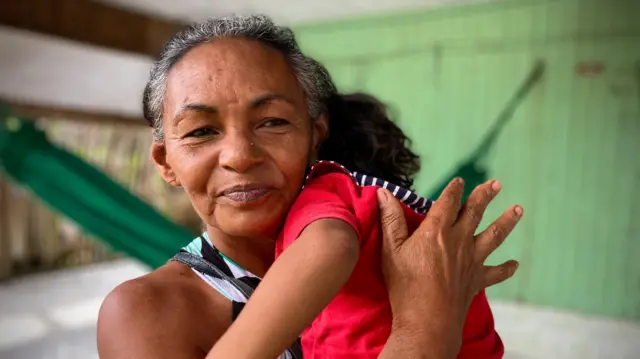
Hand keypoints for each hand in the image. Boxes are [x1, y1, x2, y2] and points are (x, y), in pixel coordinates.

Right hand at [377, 178, 521, 352]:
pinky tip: (514, 264)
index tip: (459, 180)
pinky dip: (506, 268)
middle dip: (485, 195)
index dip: (454, 189)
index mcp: (437, 231)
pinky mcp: (477, 281)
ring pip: (494, 236)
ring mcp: (472, 261)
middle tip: (496, 184)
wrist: (428, 321)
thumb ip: (390, 219)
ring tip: (518, 209)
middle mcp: (459, 241)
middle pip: (475, 212)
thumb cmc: (405, 286)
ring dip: (507, 221)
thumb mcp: (391, 250)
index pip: (448, 202)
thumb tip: (384, 193)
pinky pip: (497, 273)